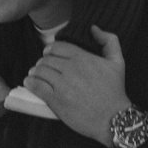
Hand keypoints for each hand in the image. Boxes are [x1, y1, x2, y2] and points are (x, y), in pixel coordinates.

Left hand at [23, 27, 131, 147]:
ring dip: (35, 72)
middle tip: (44, 68)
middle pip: (46, 59)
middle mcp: (70, 69)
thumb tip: (93, 28)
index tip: (49, 54)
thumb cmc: (115, 91)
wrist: (112, 118)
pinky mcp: (55, 100)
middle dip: (43, 62)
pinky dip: (30, 83)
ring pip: (40, 71)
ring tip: (35, 75)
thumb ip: (109, 40)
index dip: (50, 50)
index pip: (57, 47)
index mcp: (82, 58)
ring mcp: (62, 85)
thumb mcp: (118, 62)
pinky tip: (29, 83)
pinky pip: (36, 86)